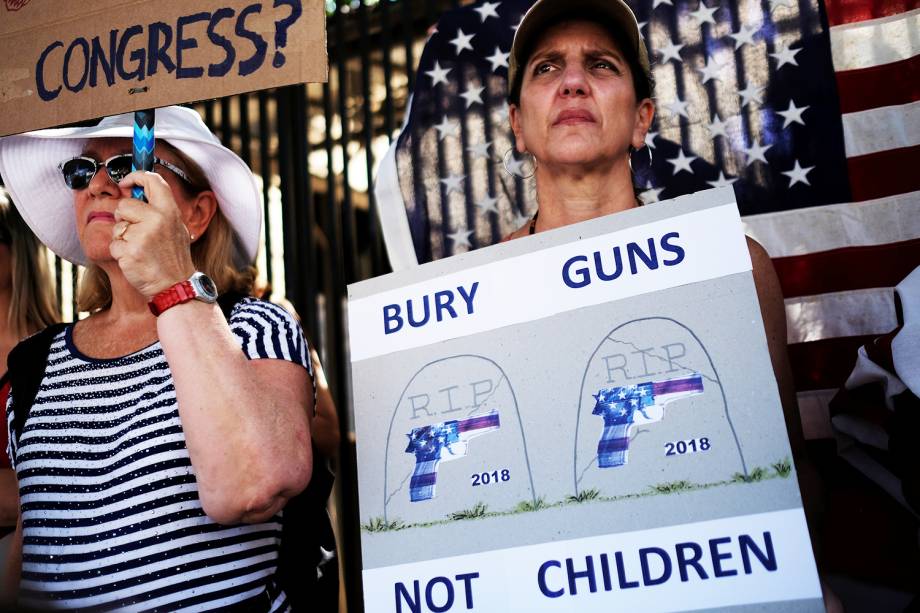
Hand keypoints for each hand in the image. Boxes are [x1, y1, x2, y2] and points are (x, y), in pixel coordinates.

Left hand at [109, 171, 194, 298]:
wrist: (175, 286)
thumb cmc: (173, 258)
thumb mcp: (176, 228)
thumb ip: (160, 210)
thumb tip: (138, 191)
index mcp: (170, 212)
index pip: (153, 180)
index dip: (136, 176)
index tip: (126, 182)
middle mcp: (157, 220)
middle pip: (124, 205)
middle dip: (124, 217)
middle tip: (137, 231)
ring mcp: (142, 236)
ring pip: (117, 226)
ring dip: (123, 237)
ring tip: (140, 249)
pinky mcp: (129, 251)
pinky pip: (113, 244)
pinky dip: (120, 253)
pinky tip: (135, 260)